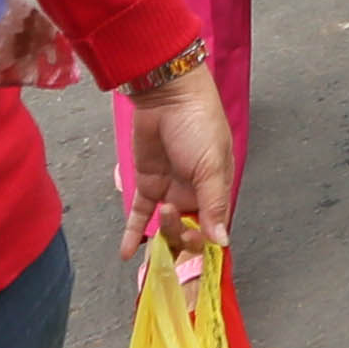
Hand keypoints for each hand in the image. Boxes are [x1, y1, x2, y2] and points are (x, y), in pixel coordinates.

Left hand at [121, 51, 238, 257]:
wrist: (168, 95)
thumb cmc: (200, 122)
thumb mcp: (212, 166)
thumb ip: (214, 205)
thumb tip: (222, 241)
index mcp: (217, 190)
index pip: (213, 228)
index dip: (204, 241)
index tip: (194, 240)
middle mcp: (194, 194)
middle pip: (187, 232)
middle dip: (181, 235)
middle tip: (173, 217)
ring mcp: (170, 190)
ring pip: (164, 226)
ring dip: (161, 230)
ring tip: (162, 212)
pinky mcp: (147, 184)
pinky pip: (140, 215)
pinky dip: (132, 234)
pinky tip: (126, 252)